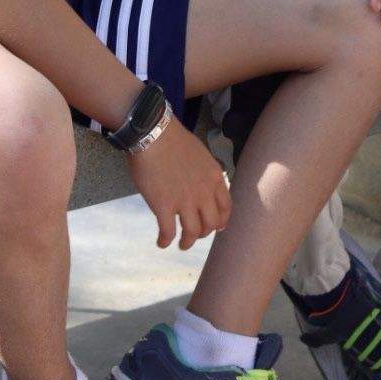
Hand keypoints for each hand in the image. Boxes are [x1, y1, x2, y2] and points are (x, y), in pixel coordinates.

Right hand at [126, 120, 230, 249]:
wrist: (154, 135)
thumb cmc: (174, 140)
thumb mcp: (201, 155)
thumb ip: (206, 172)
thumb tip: (203, 183)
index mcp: (214, 178)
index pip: (226, 207)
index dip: (222, 221)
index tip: (217, 227)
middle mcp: (204, 192)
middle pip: (211, 224)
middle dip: (204, 233)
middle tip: (195, 234)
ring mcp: (184, 201)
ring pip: (193, 233)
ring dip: (188, 242)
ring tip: (182, 244)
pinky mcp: (163, 206)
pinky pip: (168, 232)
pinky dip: (165, 241)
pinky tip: (161, 243)